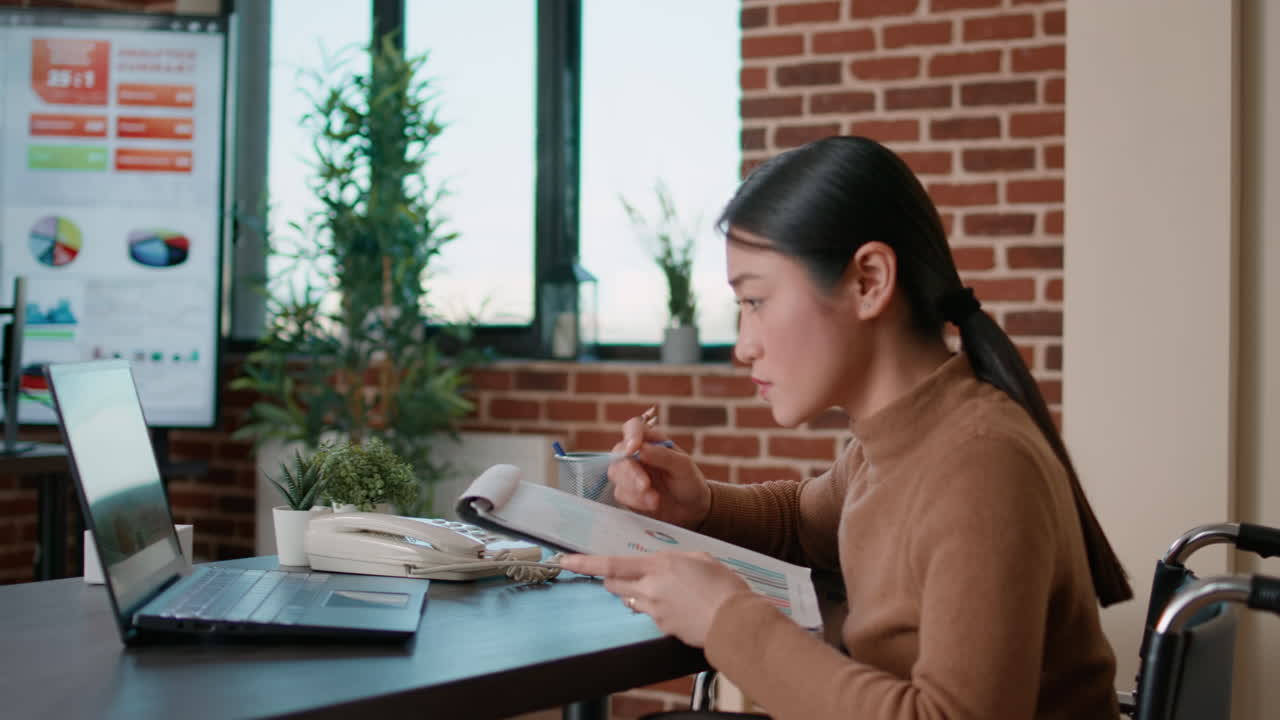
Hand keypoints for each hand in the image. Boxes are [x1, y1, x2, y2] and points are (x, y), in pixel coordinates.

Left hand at [560, 552, 748, 647]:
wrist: (734, 620)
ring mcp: (654, 609)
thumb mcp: (700, 557)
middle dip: (612, 578)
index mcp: (658, 565)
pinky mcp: (661, 627)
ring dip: (634, 593)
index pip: (610, 564)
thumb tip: (663, 564)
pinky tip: (676, 605)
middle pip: (613, 583)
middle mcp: (650, 587)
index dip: (584, 563)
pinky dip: (654, 608)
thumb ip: (674, 559)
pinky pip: (646, 614)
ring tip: (663, 591)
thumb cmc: (723, 585)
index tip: (564, 561)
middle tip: (624, 575)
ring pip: (628, 599)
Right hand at [608, 409, 710, 528]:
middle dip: (631, 472)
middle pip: (619, 453)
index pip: (633, 427)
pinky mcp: (626, 491)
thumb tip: (640, 448)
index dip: (631, 435)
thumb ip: (663, 455)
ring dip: (634, 489)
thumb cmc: (689, 481)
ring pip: (616, 473)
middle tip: (646, 486)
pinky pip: (620, 493)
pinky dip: (635, 501)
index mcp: (651, 440)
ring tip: (655, 500)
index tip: (633, 449)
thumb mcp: (683, 466)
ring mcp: (629, 472)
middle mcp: (636, 453)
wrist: (691, 509)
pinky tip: (652, 504)